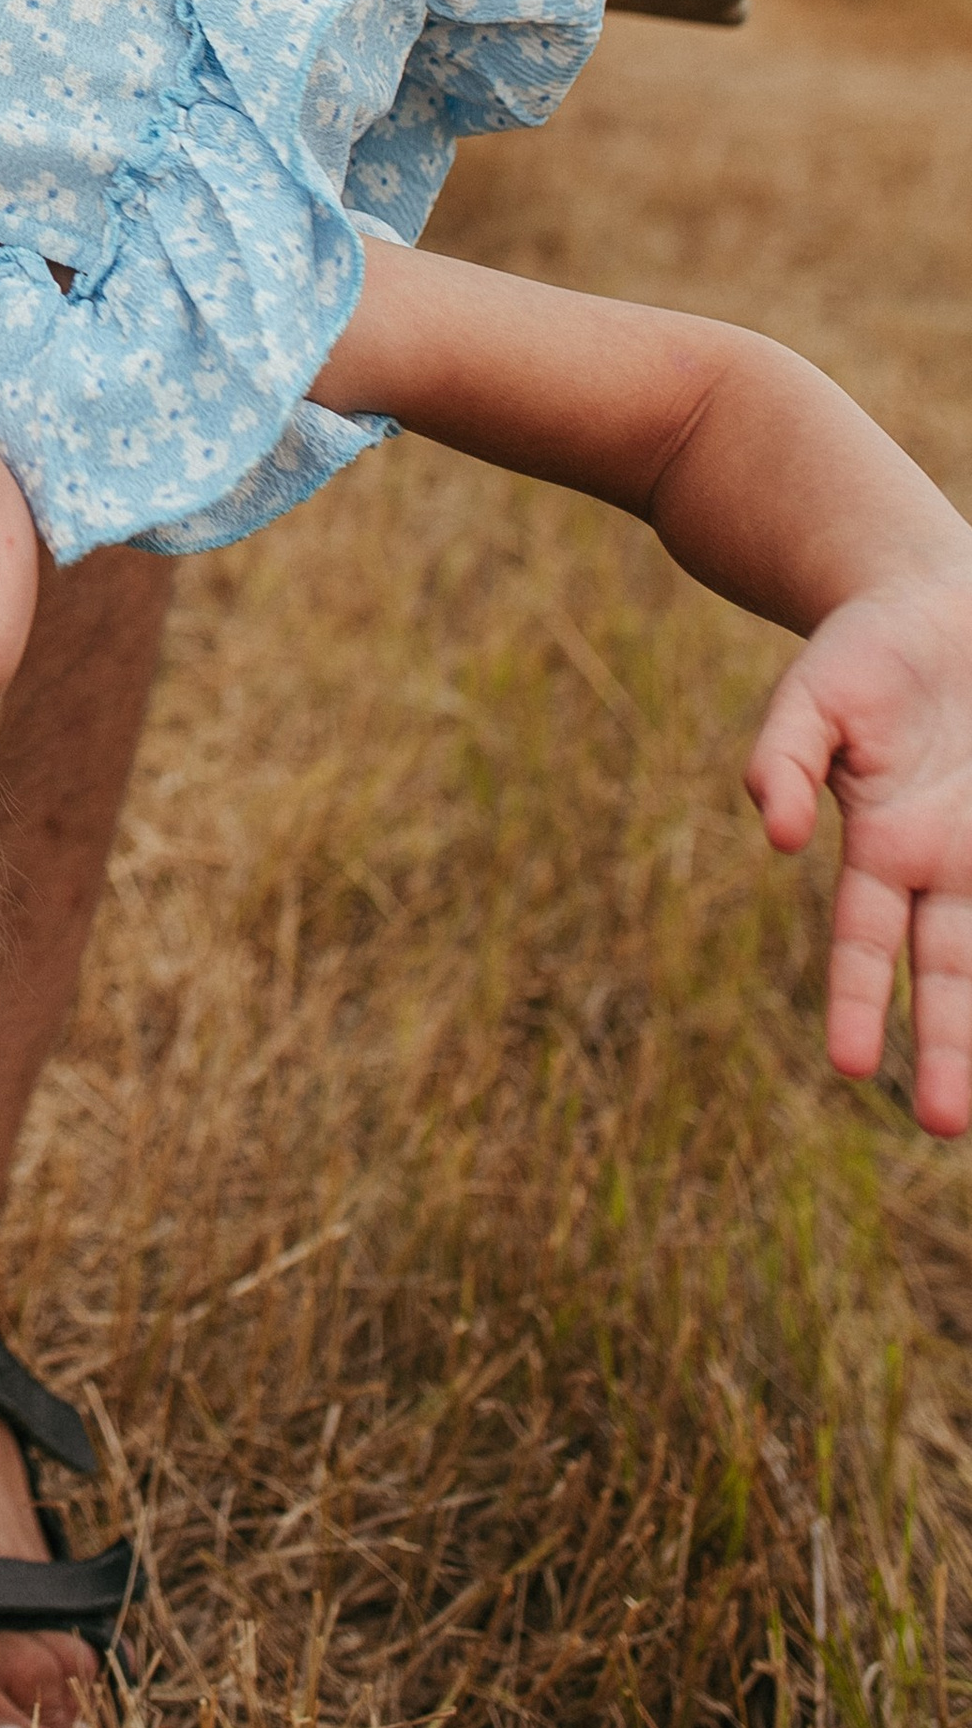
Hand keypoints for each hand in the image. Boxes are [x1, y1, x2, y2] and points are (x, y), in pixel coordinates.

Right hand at [747, 581, 971, 1134]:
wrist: (940, 601)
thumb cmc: (862, 651)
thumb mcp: (811, 699)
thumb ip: (782, 760)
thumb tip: (776, 833)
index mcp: (885, 844)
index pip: (872, 945)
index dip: (863, 1005)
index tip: (854, 1069)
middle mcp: (944, 863)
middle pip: (951, 973)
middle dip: (951, 1049)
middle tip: (951, 1125)